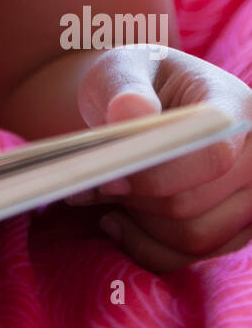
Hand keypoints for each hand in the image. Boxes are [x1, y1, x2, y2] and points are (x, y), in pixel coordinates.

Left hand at [64, 44, 251, 271]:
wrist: (143, 104)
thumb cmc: (134, 83)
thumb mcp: (121, 69)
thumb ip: (125, 88)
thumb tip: (130, 112)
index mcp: (236, 106)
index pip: (213, 155)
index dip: (158, 175)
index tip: (108, 178)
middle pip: (196, 204)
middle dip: (137, 201)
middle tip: (91, 183)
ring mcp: (251, 197)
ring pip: (194, 237)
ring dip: (139, 224)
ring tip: (101, 193)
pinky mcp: (235, 228)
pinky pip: (189, 257)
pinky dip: (145, 246)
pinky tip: (115, 220)